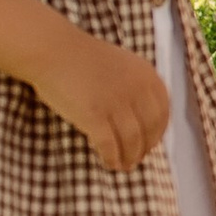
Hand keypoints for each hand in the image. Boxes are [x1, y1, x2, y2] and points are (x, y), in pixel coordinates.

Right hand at [38, 28, 171, 172]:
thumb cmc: (82, 59)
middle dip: (144, 149)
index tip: (150, 144)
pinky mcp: (95, 115)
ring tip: (123, 166)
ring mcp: (116, 102)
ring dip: (129, 157)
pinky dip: (111, 158)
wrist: (53, 50)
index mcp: (146, 75)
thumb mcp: (122, 65)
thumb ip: (136, 87)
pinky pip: (109, 145)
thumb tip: (143, 121)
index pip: (162, 113)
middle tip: (136, 159)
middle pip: (149, 129)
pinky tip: (109, 163)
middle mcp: (136, 88)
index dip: (158, 133)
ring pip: (132, 141)